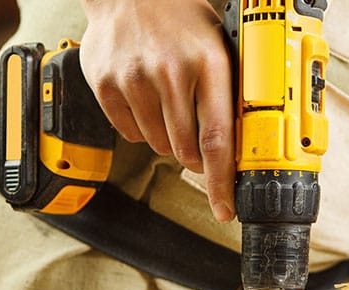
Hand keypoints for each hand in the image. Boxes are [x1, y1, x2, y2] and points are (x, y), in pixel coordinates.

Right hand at [78, 0, 234, 221]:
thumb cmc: (182, 22)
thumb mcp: (219, 49)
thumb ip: (229, 95)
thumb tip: (242, 148)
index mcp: (209, 66)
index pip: (218, 140)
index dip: (221, 182)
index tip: (225, 208)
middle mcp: (171, 74)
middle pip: (185, 150)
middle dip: (194, 156)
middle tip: (195, 136)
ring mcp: (135, 80)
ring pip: (157, 145)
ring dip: (168, 139)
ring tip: (169, 104)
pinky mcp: (107, 85)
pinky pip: (130, 134)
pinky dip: (141, 127)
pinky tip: (146, 99)